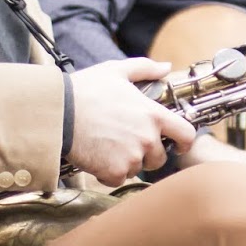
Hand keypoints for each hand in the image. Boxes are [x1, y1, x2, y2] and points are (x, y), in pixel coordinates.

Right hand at [66, 58, 195, 186]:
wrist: (58, 114)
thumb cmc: (85, 90)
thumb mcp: (116, 71)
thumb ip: (145, 68)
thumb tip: (166, 66)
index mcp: (153, 115)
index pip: (187, 135)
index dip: (185, 141)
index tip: (179, 145)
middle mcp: (147, 138)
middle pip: (161, 157)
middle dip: (149, 154)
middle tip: (129, 144)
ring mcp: (132, 157)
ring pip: (137, 168)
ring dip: (126, 163)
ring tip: (109, 147)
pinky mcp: (114, 171)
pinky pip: (118, 179)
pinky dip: (108, 173)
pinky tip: (98, 158)